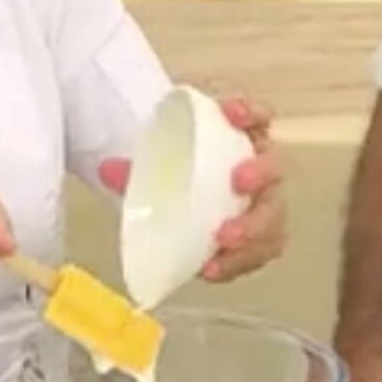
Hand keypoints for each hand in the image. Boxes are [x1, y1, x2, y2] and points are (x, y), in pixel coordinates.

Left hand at [98, 96, 287, 282]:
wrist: (185, 200)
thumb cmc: (180, 173)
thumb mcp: (158, 164)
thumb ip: (133, 167)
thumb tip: (107, 170)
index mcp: (241, 139)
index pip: (257, 117)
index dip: (250, 112)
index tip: (233, 114)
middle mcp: (260, 170)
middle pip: (274, 167)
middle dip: (261, 172)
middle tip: (238, 182)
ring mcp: (264, 206)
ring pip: (274, 216)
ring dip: (255, 227)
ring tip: (225, 239)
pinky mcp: (259, 240)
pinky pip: (260, 252)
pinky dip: (237, 262)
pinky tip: (212, 268)